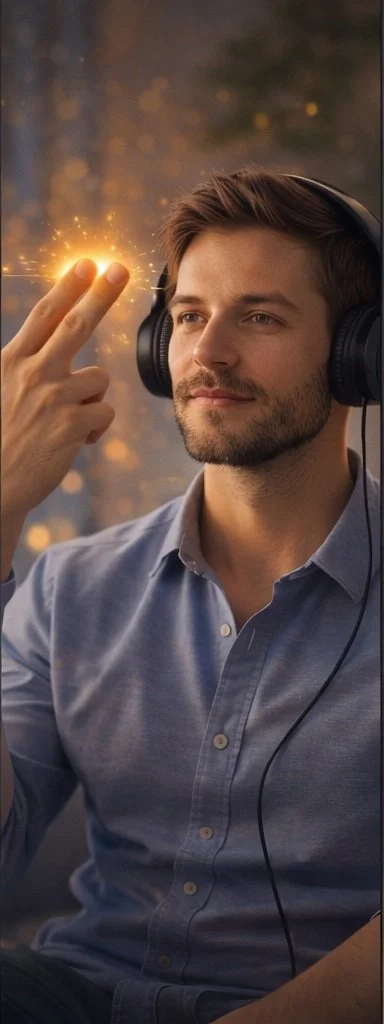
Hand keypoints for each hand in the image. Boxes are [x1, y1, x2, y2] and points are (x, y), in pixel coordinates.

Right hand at [1, 258, 129, 516]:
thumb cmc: (0, 440)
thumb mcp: (3, 391)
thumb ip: (26, 365)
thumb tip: (52, 342)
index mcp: (12, 361)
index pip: (44, 314)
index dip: (68, 287)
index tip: (87, 263)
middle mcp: (32, 373)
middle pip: (76, 324)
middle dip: (101, 293)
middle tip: (120, 268)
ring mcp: (53, 397)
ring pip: (98, 379)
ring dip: (90, 399)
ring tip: (63, 422)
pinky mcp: (71, 424)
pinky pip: (104, 412)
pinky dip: (94, 427)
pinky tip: (72, 442)